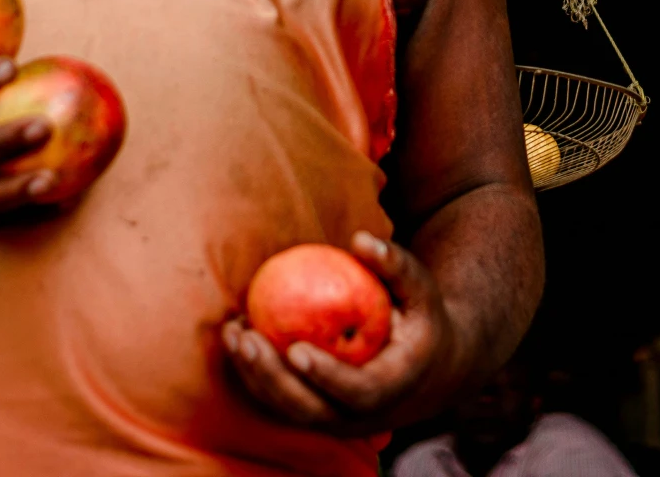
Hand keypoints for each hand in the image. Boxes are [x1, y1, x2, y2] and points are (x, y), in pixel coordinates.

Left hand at [221, 231, 459, 432]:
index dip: (326, 376)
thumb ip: (396, 266)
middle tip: (248, 339)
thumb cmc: (421, 319)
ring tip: (233, 333)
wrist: (426, 369)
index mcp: (392, 389)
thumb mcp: (421, 291)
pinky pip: (279, 401)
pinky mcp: (316, 414)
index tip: (297, 349)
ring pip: (287, 411)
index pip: (357, 392)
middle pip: (310, 410)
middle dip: (273, 379)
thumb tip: (361, 239)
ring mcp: (335, 420)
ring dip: (254, 377)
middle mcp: (361, 416)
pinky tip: (236, 337)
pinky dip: (254, 375)